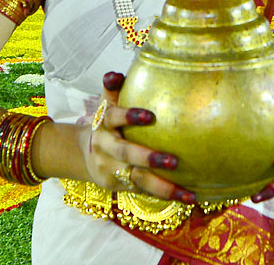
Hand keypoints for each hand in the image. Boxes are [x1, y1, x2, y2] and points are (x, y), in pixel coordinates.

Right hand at [78, 72, 190, 202]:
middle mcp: (105, 148)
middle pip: (125, 154)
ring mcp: (110, 170)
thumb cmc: (107, 123)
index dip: (129, 116)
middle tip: (174, 160)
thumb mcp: (107, 105)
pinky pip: (143, 191)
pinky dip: (163, 195)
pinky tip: (187, 198)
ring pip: (137, 180)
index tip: (150, 116)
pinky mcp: (118, 186)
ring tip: (187, 194)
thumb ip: (113, 89)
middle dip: (148, 158)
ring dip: (163, 187)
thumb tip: (116, 74)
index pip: (113, 117)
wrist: (85, 155)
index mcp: (103, 124)